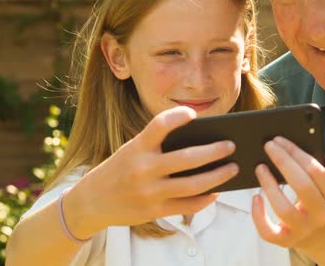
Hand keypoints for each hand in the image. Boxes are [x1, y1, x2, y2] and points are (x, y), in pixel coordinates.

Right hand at [65, 106, 238, 238]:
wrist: (92, 201)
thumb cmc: (121, 169)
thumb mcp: (132, 151)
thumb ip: (159, 146)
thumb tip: (202, 144)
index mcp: (137, 147)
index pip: (159, 125)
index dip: (177, 117)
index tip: (193, 113)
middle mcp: (143, 168)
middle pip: (187, 158)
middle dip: (214, 151)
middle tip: (231, 145)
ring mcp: (149, 192)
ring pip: (193, 185)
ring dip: (217, 177)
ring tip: (232, 168)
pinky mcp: (154, 211)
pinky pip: (187, 206)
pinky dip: (206, 198)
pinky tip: (216, 191)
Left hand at [251, 136, 324, 248]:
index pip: (316, 171)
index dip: (296, 153)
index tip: (280, 140)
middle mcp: (321, 214)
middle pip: (302, 186)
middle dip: (283, 162)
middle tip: (268, 145)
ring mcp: (304, 229)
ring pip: (284, 210)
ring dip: (269, 186)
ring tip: (260, 167)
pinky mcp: (287, 240)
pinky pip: (270, 233)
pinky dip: (259, 216)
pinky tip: (255, 198)